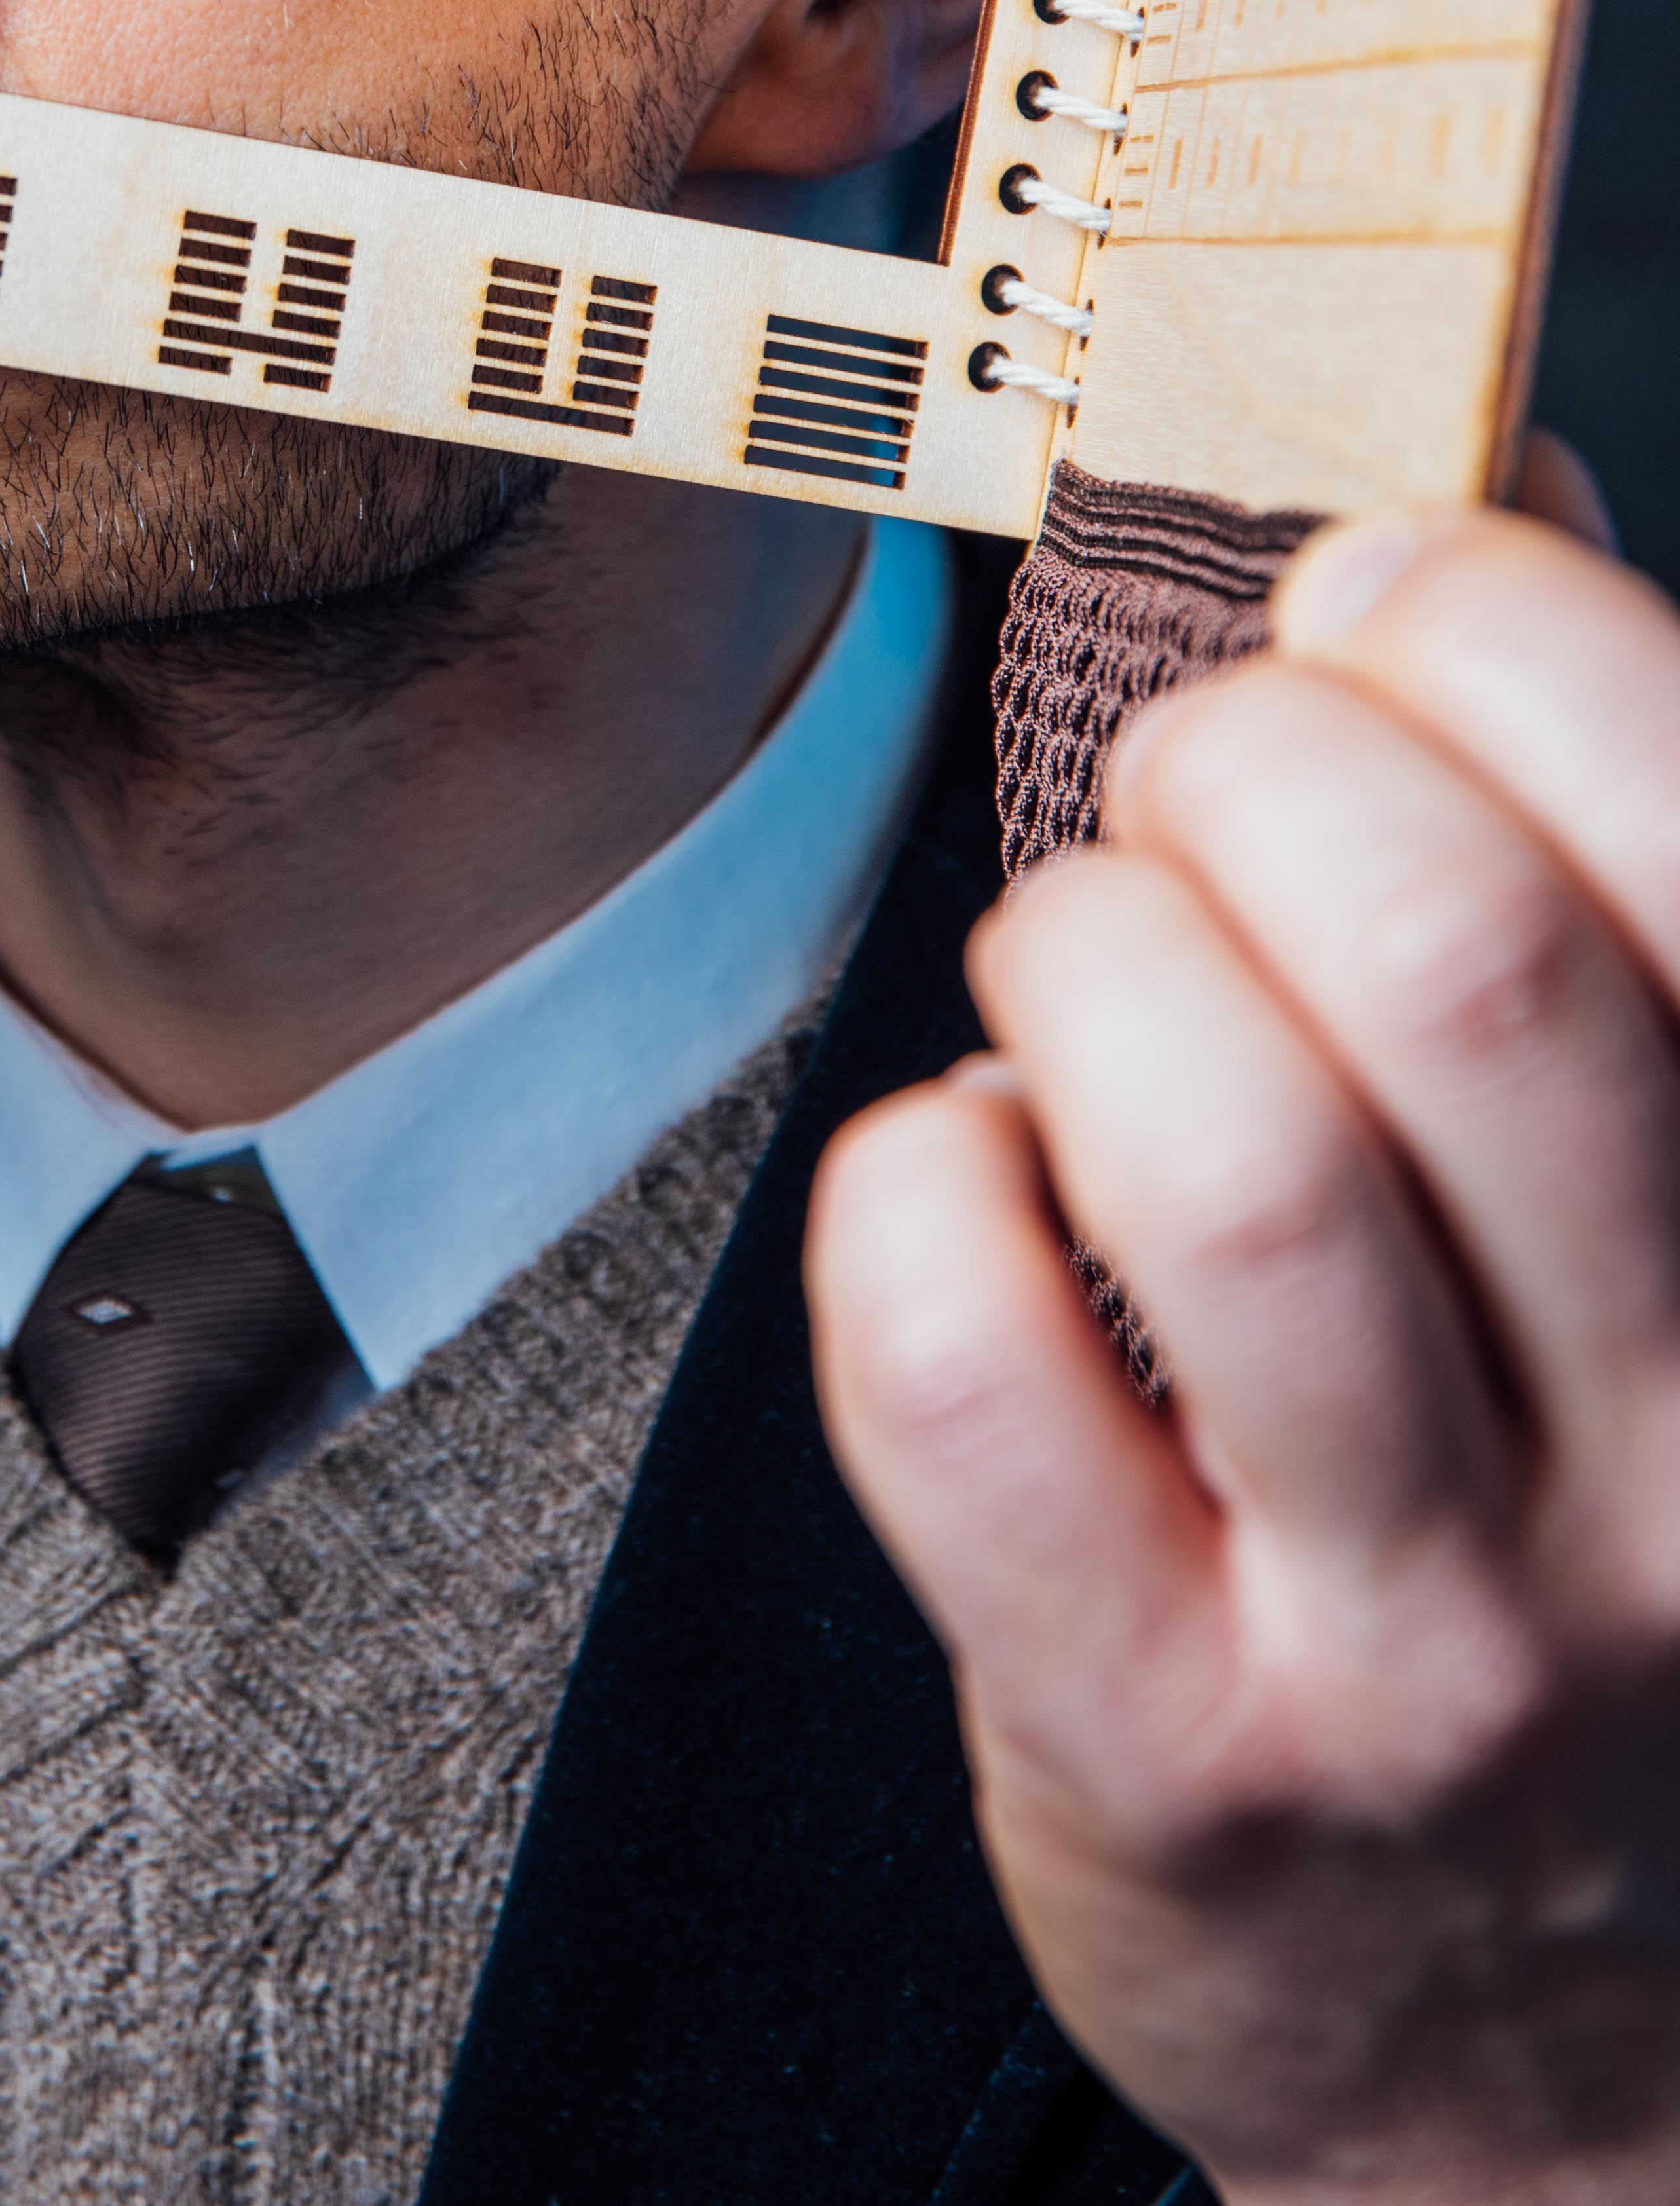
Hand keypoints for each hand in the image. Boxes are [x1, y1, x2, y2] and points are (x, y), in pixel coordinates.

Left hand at [806, 492, 1679, 2204]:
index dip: (1486, 618)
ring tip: (1077, 980)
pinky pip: (973, 1380)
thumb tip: (1486, 479)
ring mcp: (1450, 1636)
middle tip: (1189, 786)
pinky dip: (916, 1203)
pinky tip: (969, 1193)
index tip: (1360, 586)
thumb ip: (1612, 861)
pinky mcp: (1179, 1755)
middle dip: (1249, 764)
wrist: (1558, 2062)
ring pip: (1223, 1155)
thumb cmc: (1588, 1497)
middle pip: (1458, 959)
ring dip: (1086, 968)